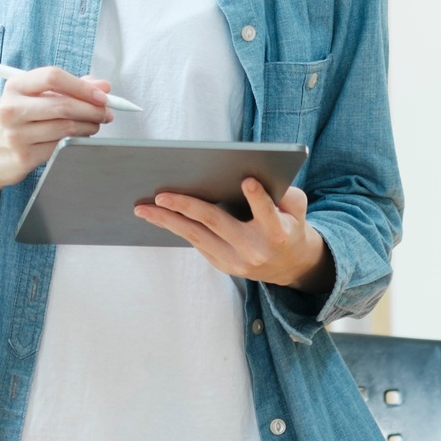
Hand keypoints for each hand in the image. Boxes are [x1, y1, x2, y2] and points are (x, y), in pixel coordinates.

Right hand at [0, 66, 111, 241]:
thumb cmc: (19, 121)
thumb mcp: (36, 97)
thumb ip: (69, 88)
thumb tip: (103, 85)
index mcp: (15, 87)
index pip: (52, 77)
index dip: (82, 86)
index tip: (102, 94)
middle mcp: (12, 109)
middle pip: (62, 104)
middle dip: (92, 108)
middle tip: (106, 111)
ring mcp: (16, 134)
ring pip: (65, 127)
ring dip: (89, 125)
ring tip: (95, 124)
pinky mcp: (24, 156)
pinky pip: (60, 146)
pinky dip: (77, 139)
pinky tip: (80, 136)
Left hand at [135, 179, 333, 293]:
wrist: (290, 266)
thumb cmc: (290, 225)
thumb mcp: (297, 209)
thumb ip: (286, 194)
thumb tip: (257, 174)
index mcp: (278, 232)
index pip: (267, 214)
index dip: (258, 199)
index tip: (247, 181)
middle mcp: (254, 249)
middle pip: (217, 223)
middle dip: (187, 207)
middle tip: (161, 196)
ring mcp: (236, 260)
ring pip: (197, 236)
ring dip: (167, 221)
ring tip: (142, 209)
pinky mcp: (223, 265)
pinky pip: (196, 242)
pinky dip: (176, 228)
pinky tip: (157, 216)